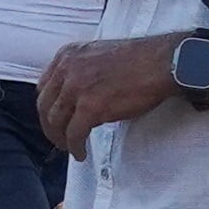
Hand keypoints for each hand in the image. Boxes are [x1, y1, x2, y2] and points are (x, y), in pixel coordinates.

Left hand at [37, 36, 182, 155]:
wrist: (163, 62)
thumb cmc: (139, 60)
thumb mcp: (98, 55)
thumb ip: (80, 71)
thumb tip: (73, 97)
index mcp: (67, 55)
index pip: (44, 87)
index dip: (47, 107)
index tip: (53, 118)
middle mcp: (67, 70)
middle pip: (45, 106)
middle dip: (49, 126)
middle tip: (58, 138)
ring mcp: (77, 88)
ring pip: (57, 122)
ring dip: (61, 139)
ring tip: (70, 147)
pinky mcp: (91, 107)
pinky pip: (74, 134)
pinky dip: (75, 147)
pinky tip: (80, 153)